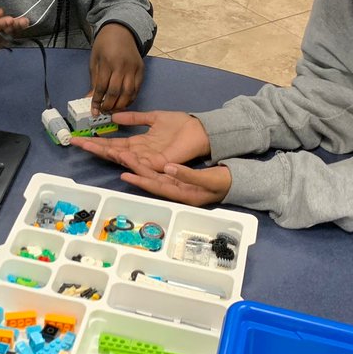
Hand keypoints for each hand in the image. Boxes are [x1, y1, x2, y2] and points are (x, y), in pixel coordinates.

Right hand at [72, 110, 210, 166]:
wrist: (200, 130)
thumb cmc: (180, 125)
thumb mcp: (153, 118)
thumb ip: (135, 118)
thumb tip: (115, 116)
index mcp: (138, 144)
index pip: (113, 144)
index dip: (96, 141)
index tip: (78, 137)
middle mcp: (140, 154)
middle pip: (113, 153)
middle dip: (94, 147)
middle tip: (75, 142)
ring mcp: (149, 161)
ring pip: (123, 159)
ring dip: (107, 153)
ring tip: (89, 146)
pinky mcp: (160, 164)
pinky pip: (142, 164)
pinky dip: (129, 159)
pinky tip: (117, 153)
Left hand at [89, 24, 142, 114]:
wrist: (121, 31)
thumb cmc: (105, 45)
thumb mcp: (95, 60)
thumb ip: (95, 80)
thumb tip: (90, 98)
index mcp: (108, 62)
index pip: (102, 87)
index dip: (97, 101)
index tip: (94, 110)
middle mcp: (122, 66)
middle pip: (116, 92)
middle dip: (109, 105)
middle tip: (104, 112)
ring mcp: (134, 68)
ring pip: (128, 93)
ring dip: (121, 105)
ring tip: (114, 110)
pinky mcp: (141, 70)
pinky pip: (137, 89)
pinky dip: (131, 98)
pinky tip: (124, 103)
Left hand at [112, 150, 231, 206]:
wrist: (233, 183)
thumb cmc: (223, 183)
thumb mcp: (209, 179)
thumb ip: (189, 175)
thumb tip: (168, 167)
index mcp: (182, 194)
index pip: (157, 187)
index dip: (141, 180)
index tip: (126, 174)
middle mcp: (175, 191)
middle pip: (151, 181)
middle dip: (135, 171)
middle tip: (119, 159)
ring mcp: (176, 186)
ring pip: (153, 176)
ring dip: (139, 168)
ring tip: (124, 158)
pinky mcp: (178, 179)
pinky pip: (160, 173)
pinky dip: (148, 167)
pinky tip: (138, 161)